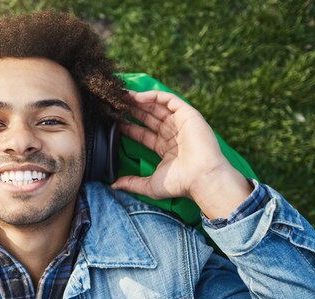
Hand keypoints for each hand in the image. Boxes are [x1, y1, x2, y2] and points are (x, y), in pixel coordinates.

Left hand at [111, 90, 251, 218]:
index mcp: (165, 148)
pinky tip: (138, 97)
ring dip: (139, 100)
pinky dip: (154, 96)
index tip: (113, 121)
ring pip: (157, 106)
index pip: (143, 133)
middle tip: (114, 103)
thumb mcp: (150, 185)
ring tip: (122, 96)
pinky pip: (169, 100)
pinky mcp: (188, 115)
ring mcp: (180, 123)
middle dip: (132, 110)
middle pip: (148, 117)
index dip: (128, 126)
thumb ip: (132, 183)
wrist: (202, 178)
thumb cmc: (181, 184)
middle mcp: (172, 133)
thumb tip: (114, 184)